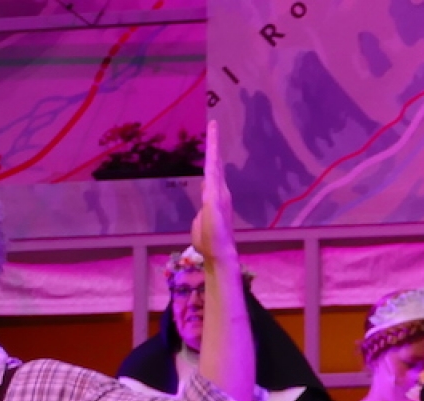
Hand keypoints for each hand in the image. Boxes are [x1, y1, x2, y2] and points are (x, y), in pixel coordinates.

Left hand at [190, 120, 236, 270]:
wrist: (218, 254)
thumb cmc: (210, 242)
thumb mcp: (202, 220)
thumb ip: (204, 207)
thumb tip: (206, 196)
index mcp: (217, 195)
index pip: (214, 171)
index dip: (213, 155)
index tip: (212, 139)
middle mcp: (220, 191)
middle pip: (216, 163)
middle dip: (214, 143)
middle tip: (214, 123)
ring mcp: (218, 194)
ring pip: (214, 166)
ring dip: (214, 147)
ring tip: (214, 129)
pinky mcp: (214, 200)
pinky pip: (212, 177)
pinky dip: (213, 163)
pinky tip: (213, 151)